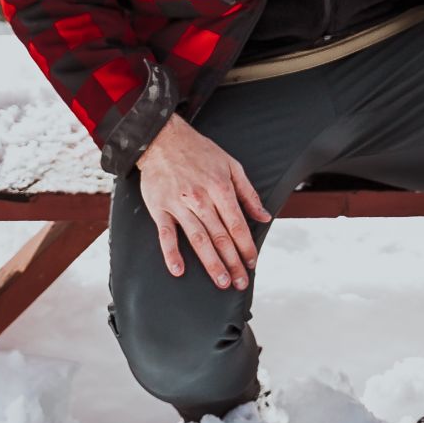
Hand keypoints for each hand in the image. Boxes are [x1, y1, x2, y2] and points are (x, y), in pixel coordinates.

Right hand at [134, 113, 272, 288]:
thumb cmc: (199, 151)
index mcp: (221, 188)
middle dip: (233, 262)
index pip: (237, 225)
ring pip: (198, 239)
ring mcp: (179, 204)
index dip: (246, 247)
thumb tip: (263, 216)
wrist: (163, 138)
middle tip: (240, 283)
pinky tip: (178, 270)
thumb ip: (248, 193)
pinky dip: (171, 253)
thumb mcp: (231, 165)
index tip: (252, 264)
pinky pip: (166, 234)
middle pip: (220, 237)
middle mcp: (201, 198)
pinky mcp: (160, 207)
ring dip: (211, 263)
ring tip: (221, 282)